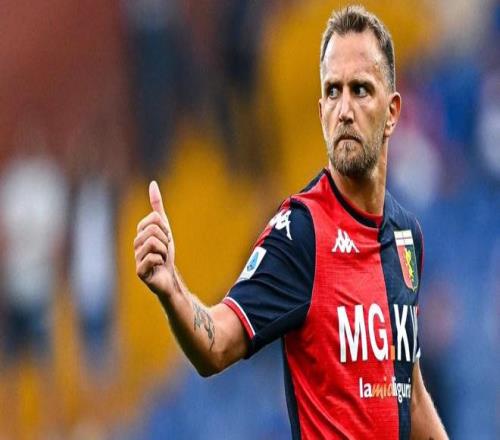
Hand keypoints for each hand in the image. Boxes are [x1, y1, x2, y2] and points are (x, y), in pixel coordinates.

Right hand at [134, 181, 176, 297]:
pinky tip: (159, 266)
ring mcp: (136, 258)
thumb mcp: (164, 226)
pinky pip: (153, 257)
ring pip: (153, 243)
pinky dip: (161, 260)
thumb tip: (153, 184)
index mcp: (140, 233)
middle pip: (154, 230)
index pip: (155, 218)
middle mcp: (135, 244)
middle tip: (165, 249)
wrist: (168, 276)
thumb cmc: (165, 252)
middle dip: (166, 240)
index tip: (165, 238)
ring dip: (164, 251)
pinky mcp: (139, 271)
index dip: (165, 228)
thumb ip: (157, 206)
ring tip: (162, 258)